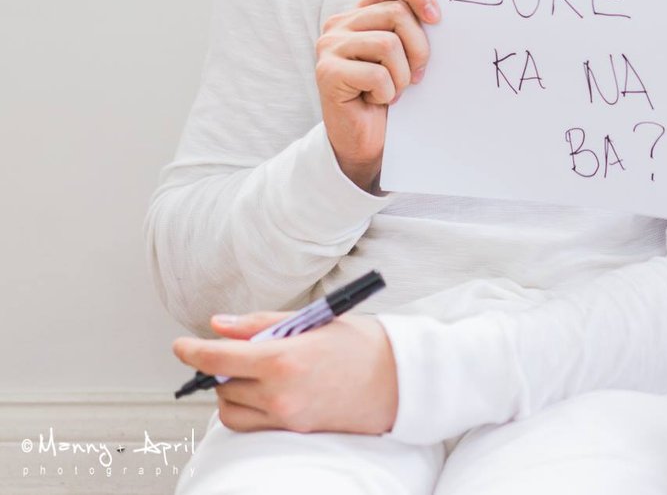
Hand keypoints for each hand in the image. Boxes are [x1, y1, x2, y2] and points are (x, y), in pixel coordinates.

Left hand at [173, 312, 398, 434]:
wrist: (401, 380)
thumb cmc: (364, 344)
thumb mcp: (314, 321)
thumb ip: (261, 324)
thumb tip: (219, 326)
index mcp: (284, 359)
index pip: (218, 359)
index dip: (192, 351)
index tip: (181, 346)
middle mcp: (280, 393)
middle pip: (221, 385)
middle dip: (218, 367)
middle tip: (230, 351)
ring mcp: (286, 416)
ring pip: (230, 409)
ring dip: (228, 390)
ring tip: (247, 373)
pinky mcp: (294, 430)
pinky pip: (249, 424)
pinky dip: (243, 409)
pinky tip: (258, 392)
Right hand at [316, 0, 437, 190]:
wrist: (365, 140)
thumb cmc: (392, 93)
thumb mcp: (407, 55)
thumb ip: (414, 27)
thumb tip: (442, 12)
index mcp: (362, 12)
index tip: (438, 19)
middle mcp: (340, 22)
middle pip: (397, 14)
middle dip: (419, 48)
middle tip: (417, 76)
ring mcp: (329, 46)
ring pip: (388, 43)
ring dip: (402, 75)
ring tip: (394, 90)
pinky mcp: (326, 72)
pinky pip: (376, 73)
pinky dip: (388, 92)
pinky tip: (378, 100)